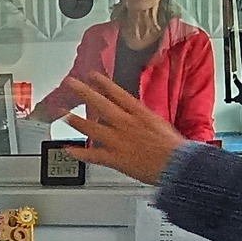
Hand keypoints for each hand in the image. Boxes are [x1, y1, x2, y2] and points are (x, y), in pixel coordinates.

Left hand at [61, 74, 186, 184]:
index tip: (92, 75)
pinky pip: (93, 155)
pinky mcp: (115, 159)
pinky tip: (68, 150)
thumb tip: (139, 117)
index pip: (117, 93)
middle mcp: (126, 124)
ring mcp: (118, 141)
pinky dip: (79, 153)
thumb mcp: (161, 125)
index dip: (103, 83)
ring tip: (63, 114)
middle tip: (70, 84)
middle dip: (83, 92)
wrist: (178, 165)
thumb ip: (145, 120)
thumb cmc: (175, 148)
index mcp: (139, 114)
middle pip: (100, 104)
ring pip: (92, 128)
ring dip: (75, 120)